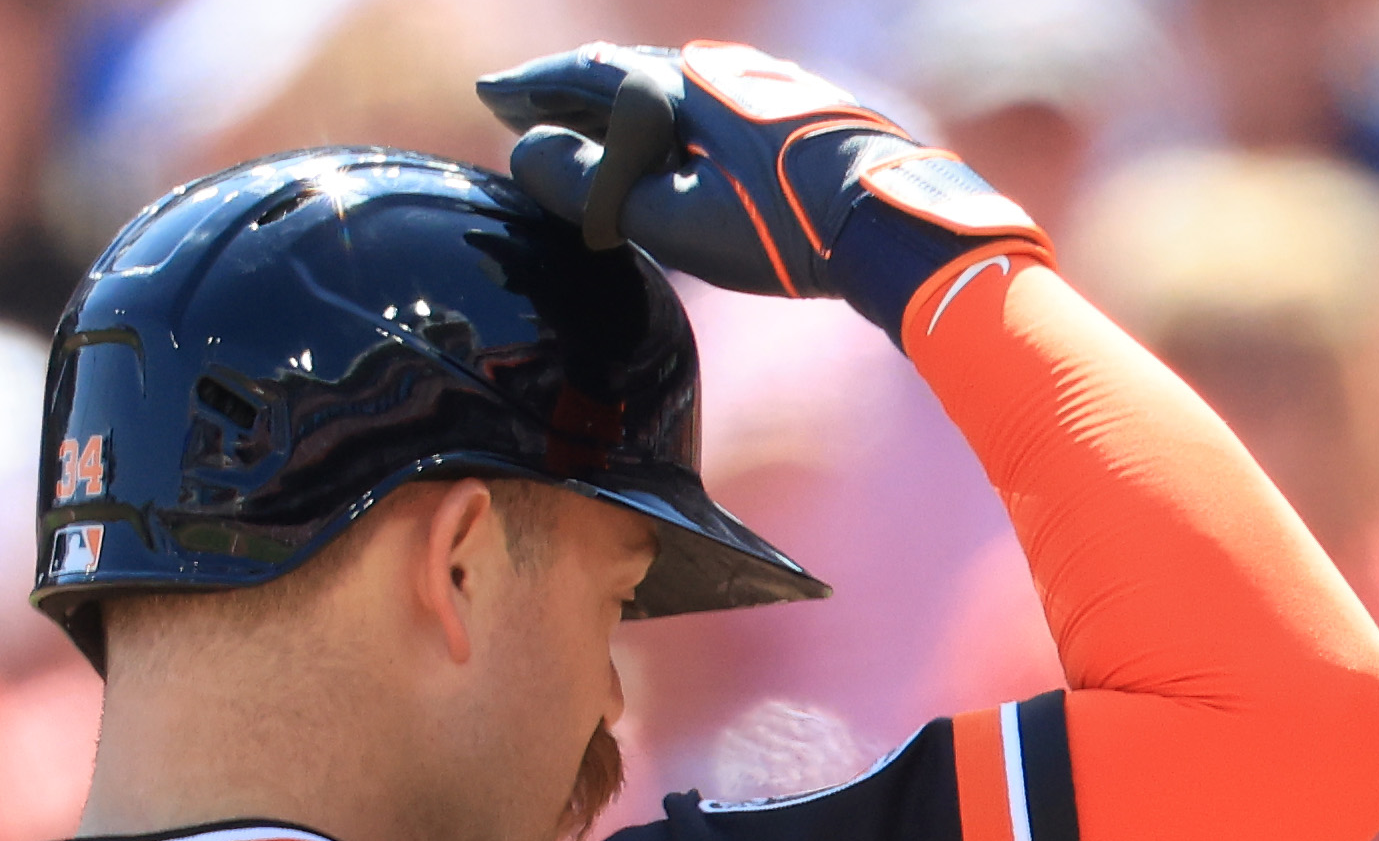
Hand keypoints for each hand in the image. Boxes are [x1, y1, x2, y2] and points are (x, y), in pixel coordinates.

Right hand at [474, 43, 1043, 336]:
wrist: (886, 217)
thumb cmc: (782, 228)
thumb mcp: (672, 219)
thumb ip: (594, 188)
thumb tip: (527, 152)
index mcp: (677, 89)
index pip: (584, 77)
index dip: (532, 90)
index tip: (491, 100)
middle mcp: (713, 73)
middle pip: (622, 76)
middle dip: (568, 96)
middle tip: (523, 115)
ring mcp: (754, 89)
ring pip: (665, 89)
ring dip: (617, 109)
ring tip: (584, 133)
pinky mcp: (787, 114)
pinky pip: (702, 104)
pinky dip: (663, 120)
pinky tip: (667, 147)